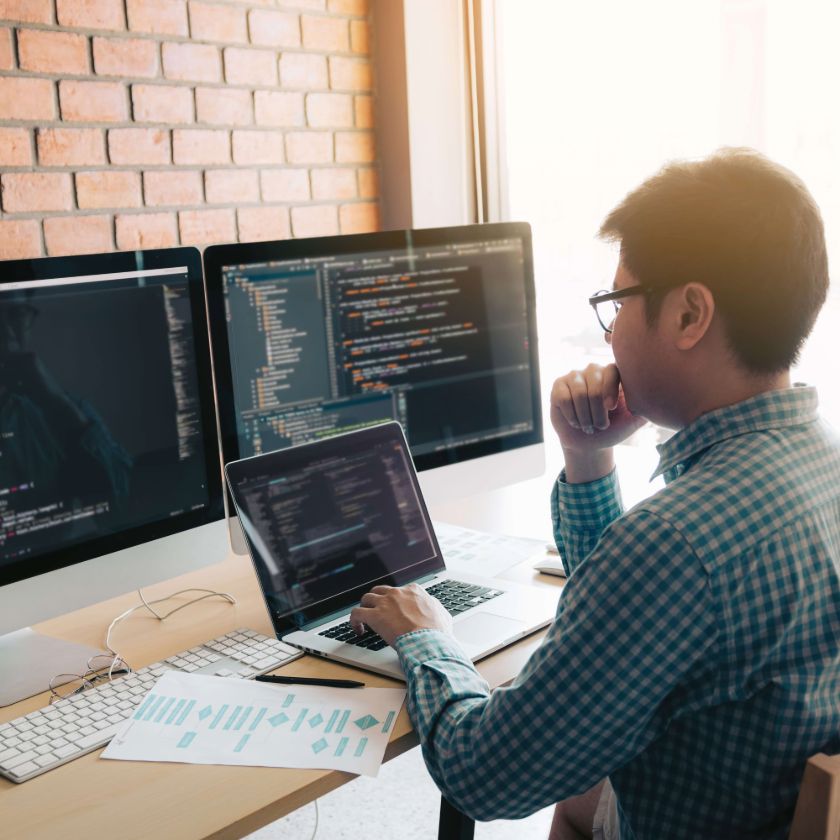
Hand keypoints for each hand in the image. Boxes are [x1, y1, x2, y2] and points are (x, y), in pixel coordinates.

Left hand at [349, 583, 452, 646]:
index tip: (393, 609)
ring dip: (364, 608)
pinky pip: (356, 613)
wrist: (428, 640)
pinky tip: (357, 629)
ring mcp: (385, 603)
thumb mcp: (441, 613)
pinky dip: (354, 620)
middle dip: (376, 600)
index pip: (398, 590)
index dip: (394, 601)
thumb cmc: (436, 631)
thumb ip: (434, 607)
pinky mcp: (374, 616)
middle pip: (379, 591)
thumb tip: (434, 609)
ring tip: (364, 619)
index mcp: (413, 591)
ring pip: (366, 598)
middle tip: (375, 611)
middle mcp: (397, 593)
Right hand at [550, 364, 646, 481]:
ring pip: (579, 394)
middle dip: (598, 413)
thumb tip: (661, 400)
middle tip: (601, 426)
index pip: (612, 370)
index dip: (610, 389)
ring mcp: (575, 376)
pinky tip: (575, 422)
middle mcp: (594, 370)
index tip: (612, 408)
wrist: (588, 443)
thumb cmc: (612, 430)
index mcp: (614, 375)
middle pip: (595, 386)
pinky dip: (572, 416)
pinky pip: (564, 398)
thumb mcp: (632, 421)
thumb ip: (645, 408)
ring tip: (589, 426)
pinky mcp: (558, 385)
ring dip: (585, 417)